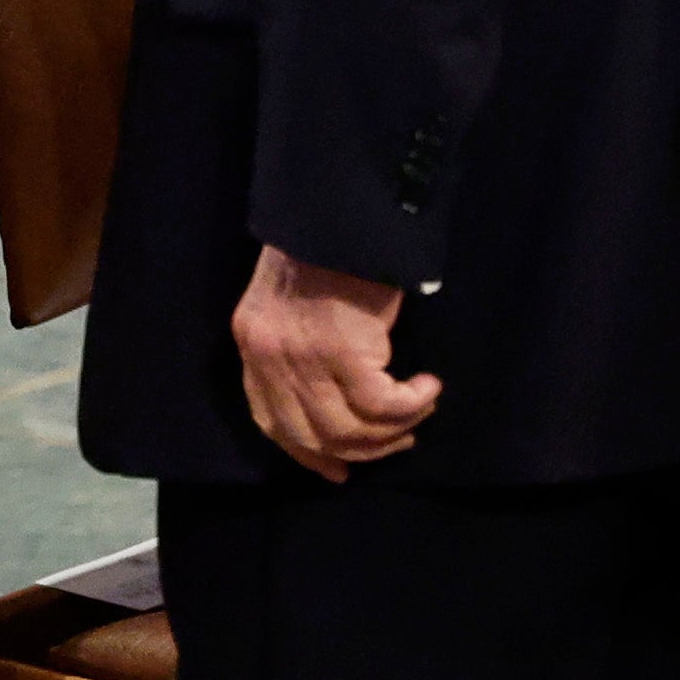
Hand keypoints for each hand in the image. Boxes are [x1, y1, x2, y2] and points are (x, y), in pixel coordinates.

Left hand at [234, 246, 436, 478]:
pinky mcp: (345, 354)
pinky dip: (411, 406)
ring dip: (392, 432)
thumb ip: (292, 343)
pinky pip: (383, 406)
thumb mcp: (285, 298)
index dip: (307, 454)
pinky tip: (428, 388)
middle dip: (360, 451)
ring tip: (419, 413)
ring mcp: (305, 360)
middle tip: (398, 443)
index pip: (271, 422)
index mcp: (251, 344)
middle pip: (314, 436)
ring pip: (350, 430)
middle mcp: (270, 359)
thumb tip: (329, 391)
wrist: (338, 210)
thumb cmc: (321, 244)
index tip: (338, 470)